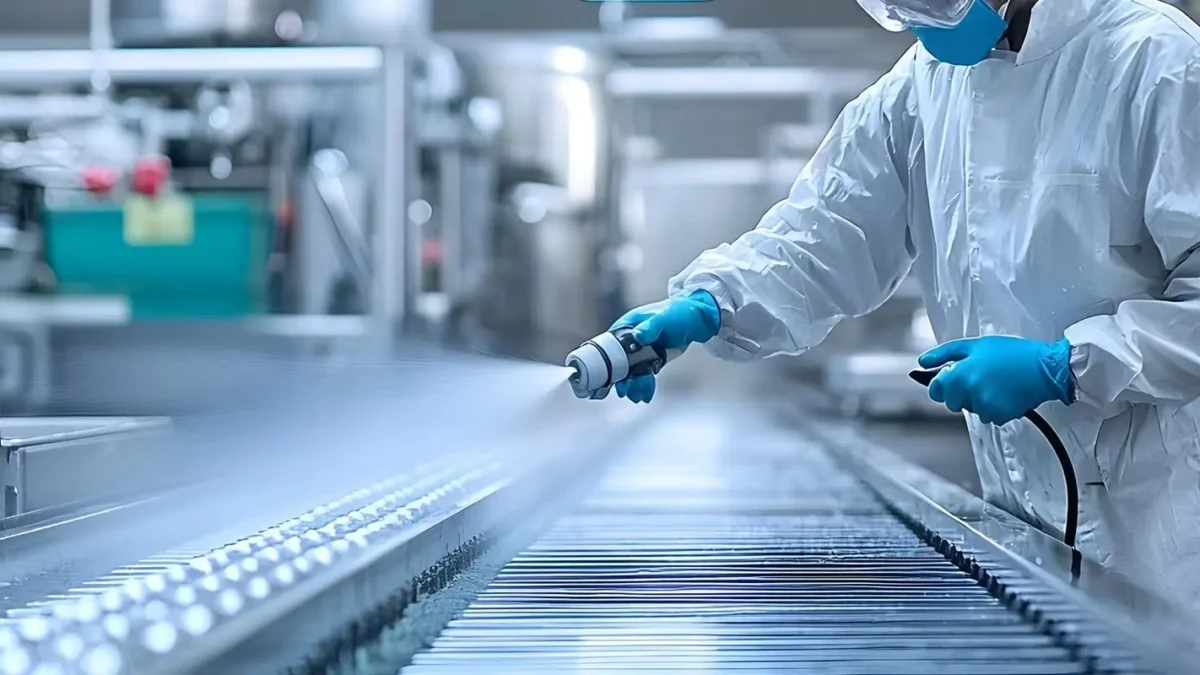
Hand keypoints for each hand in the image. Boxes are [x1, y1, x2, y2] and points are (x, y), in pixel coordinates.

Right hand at [610, 290, 720, 402]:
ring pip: (632, 370)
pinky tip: (646, 394)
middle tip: (625, 390)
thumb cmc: (679, 312)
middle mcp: (632, 338)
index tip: (612, 375)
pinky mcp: (652, 358)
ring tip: (637, 395)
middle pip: (620, 361)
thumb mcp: (663, 318)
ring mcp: (642, 349)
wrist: (697, 319)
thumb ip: (650, 327)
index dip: (609, 360)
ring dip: (634, 384)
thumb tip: (638, 335)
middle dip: (622, 378)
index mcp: (629, 325)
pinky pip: (644, 373)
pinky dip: (645, 384)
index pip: (612, 344)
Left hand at [918, 336, 1073, 424]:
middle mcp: (970, 393)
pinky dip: (994, 407)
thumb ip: (944, 354)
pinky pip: (989, 415)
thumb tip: (923, 362)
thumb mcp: (975, 345)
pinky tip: (1005, 393)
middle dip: (961, 392)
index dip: (942, 385)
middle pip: (952, 402)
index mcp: (961, 374)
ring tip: (996, 382)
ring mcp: (985, 406)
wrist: (1046, 368)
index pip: (936, 391)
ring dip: (978, 399)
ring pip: (971, 409)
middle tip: (979, 377)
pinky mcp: (1000, 416)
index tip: (951, 380)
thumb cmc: (1012, 354)